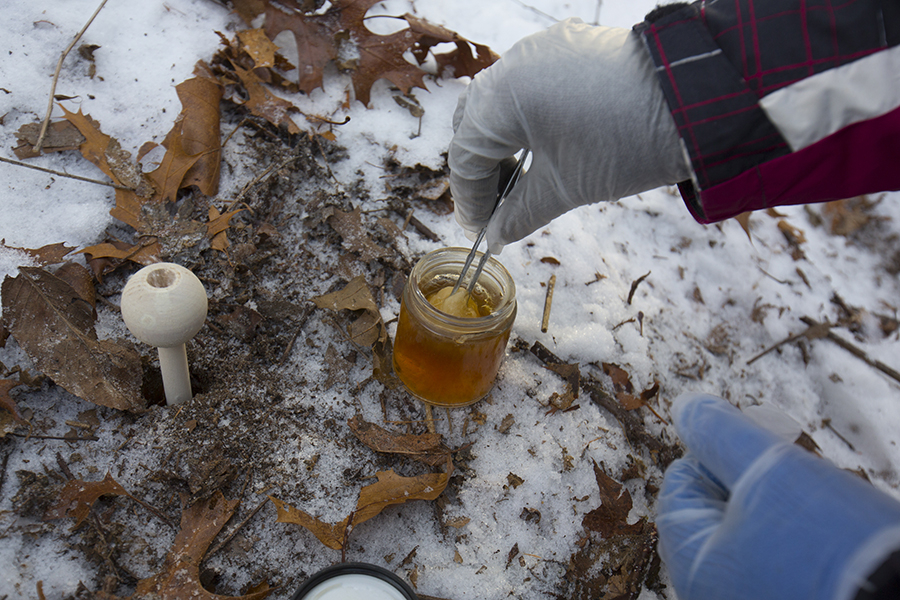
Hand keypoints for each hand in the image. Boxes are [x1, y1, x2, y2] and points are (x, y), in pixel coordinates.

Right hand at [448, 18, 689, 252]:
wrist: (697, 99)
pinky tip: (548, 145)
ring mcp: (542, 49)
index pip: (465, 153)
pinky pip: (530, 85)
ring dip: (504, 142)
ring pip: (501, 101)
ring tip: (526, 178)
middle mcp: (514, 63)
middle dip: (483, 166)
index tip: (482, 229)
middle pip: (475, 122)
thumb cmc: (626, 143)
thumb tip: (496, 235)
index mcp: (501, 97)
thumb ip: (520, 213)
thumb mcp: (566, 187)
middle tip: (500, 204)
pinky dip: (528, 118)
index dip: (470, 198)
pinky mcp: (570, 46)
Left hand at [658, 393, 899, 599]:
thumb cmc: (834, 548)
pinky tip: (836, 533)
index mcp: (695, 563)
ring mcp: (756, 597)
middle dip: (758, 480)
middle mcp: (717, 591)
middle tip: (799, 476)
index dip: (720, 450)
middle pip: (719, 508)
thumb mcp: (770, 470)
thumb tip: (686, 407)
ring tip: (824, 507)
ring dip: (788, 506)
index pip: (682, 482)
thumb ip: (721, 434)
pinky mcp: (795, 598)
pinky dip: (806, 539)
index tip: (765, 447)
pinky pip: (786, 558)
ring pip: (758, 531)